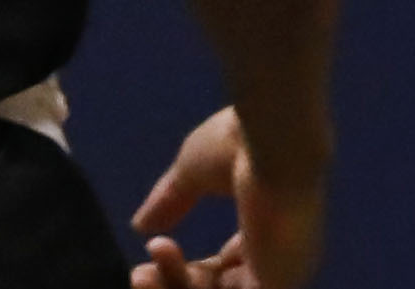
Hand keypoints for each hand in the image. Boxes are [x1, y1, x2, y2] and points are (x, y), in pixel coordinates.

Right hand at [131, 108, 327, 288]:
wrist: (270, 140)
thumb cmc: (242, 144)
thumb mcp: (195, 169)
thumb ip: (172, 199)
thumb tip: (140, 225)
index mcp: (265, 228)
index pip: (228, 267)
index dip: (189, 267)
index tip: (153, 251)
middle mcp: (274, 259)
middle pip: (220, 287)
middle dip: (175, 281)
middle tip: (138, 276)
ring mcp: (277, 275)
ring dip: (176, 286)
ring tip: (141, 275)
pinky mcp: (272, 287)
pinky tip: (159, 271)